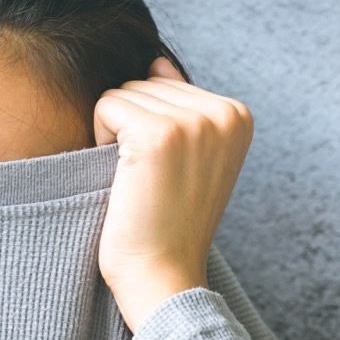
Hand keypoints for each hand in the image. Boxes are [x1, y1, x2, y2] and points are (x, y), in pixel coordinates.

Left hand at [94, 57, 253, 332]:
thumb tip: (157, 62)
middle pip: (144, 84)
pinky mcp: (158, 134)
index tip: (170, 174)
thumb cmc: (170, 223)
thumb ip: (181, 104)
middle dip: (133, 128)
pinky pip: (107, 105)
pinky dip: (101, 139)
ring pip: (124, 92)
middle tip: (152, 181)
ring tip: (141, 180)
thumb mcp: (191, 158)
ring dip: (117, 136)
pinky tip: (124, 177)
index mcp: (238, 115)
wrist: (164, 276)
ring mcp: (193, 122)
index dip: (153, 128)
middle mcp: (223, 113)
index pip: (167, 84)